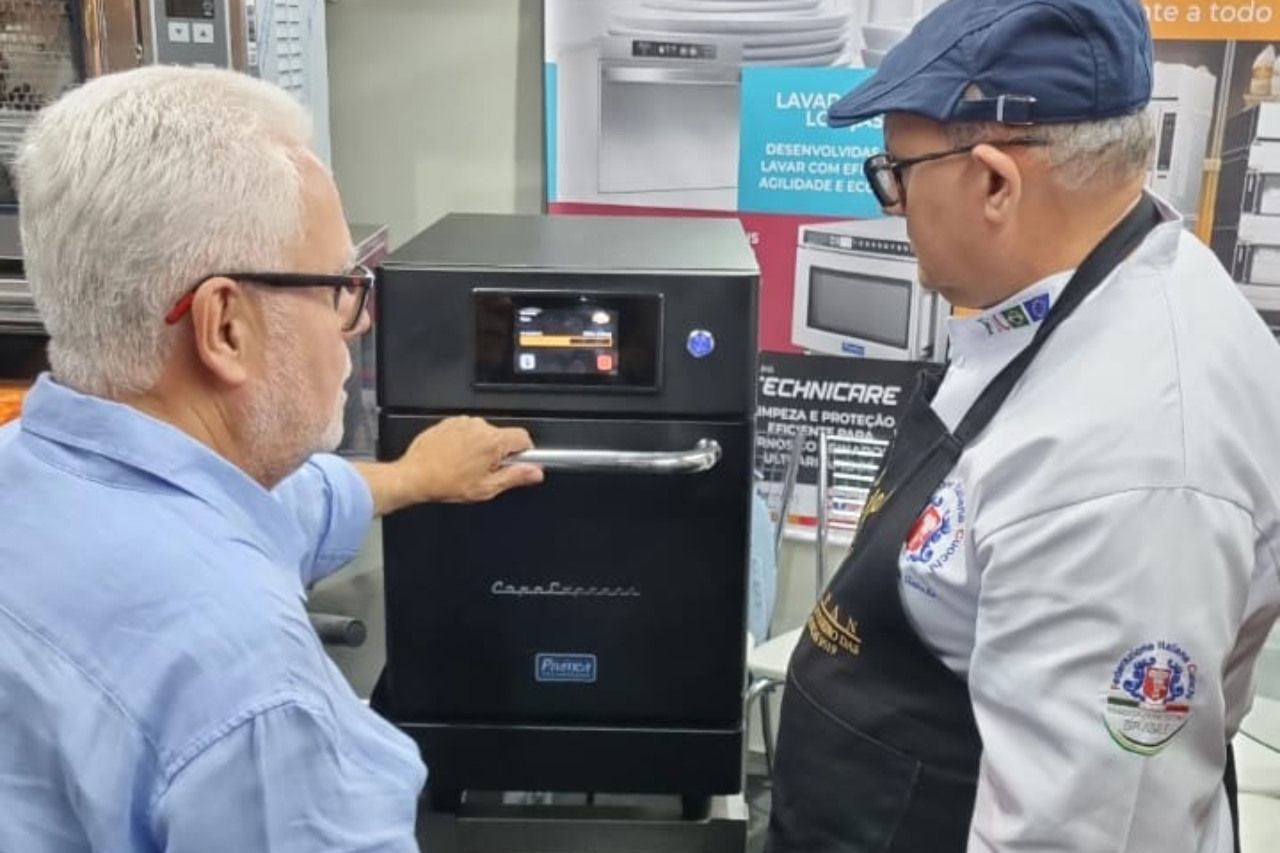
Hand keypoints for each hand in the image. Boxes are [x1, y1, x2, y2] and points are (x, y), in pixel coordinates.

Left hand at [395, 416, 542, 504]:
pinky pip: (467, 430)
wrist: (414, 476)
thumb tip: (535, 472)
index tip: (517, 463)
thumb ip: (515, 477)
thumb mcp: (486, 488)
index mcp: (492, 442)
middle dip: (498, 453)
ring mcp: (462, 422)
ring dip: (481, 447)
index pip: (524, 437)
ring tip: (466, 466)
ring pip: (484, 433)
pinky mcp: (449, 422)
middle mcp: (479, 427)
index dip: (524, 452)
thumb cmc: (445, 483)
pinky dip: (465, 442)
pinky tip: (455, 458)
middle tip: (484, 471)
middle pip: (503, 436)